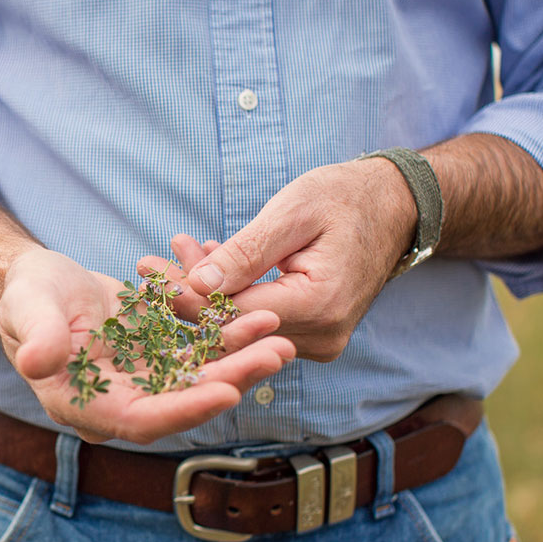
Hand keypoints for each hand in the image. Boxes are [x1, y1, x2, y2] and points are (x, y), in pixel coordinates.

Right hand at [0, 248, 294, 444]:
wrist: (40, 284)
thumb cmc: (26, 296)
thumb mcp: (28, 309)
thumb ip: (38, 337)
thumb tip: (39, 363)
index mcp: (83, 405)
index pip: (140, 421)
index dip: (184, 410)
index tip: (227, 392)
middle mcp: (120, 403)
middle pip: (183, 404)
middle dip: (231, 382)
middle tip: (274, 356)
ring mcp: (144, 383)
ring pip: (200, 380)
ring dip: (241, 361)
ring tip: (280, 339)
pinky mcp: (160, 358)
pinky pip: (201, 353)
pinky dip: (229, 338)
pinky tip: (260, 320)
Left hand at [139, 159, 415, 361]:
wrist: (395, 207)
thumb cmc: (345, 198)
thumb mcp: (292, 212)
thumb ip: (245, 253)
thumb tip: (195, 286)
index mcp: (319, 306)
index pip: (233, 315)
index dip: (184, 295)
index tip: (147, 269)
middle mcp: (321, 337)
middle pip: (233, 327)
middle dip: (187, 294)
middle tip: (149, 263)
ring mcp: (320, 343)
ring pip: (242, 327)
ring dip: (207, 293)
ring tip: (180, 252)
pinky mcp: (313, 337)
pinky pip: (259, 322)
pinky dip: (231, 296)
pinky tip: (209, 265)